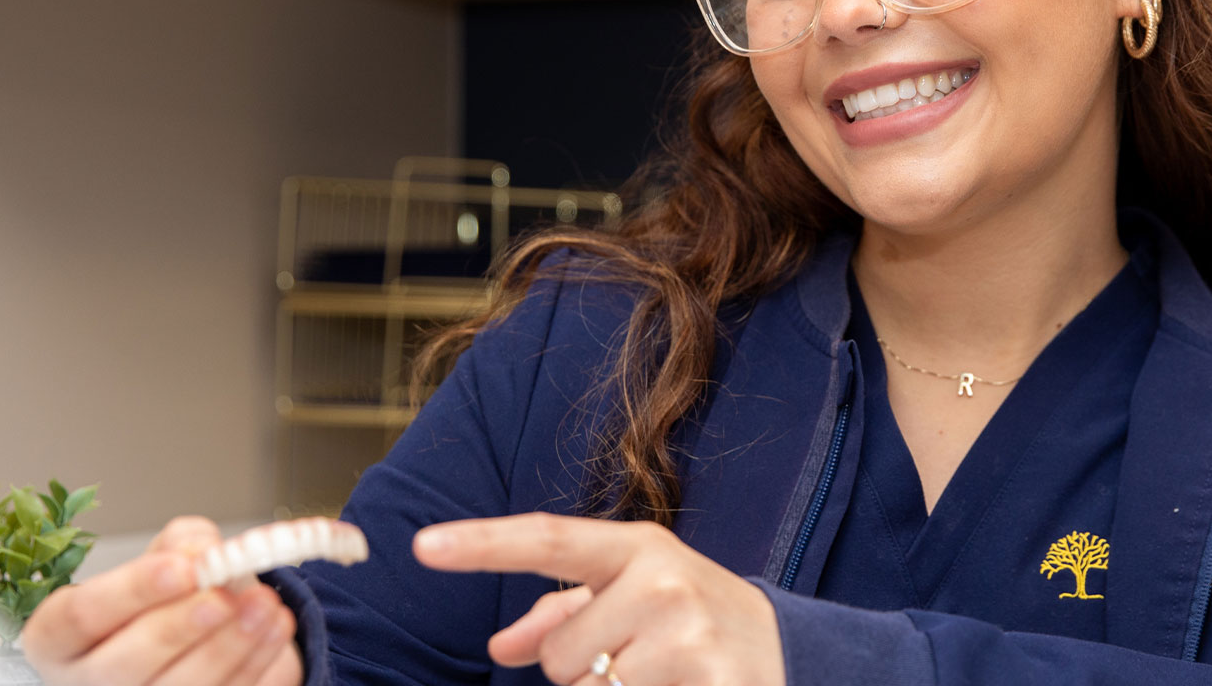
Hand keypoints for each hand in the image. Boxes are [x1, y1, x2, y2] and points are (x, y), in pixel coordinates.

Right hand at [22, 516, 303, 685]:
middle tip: (224, 597)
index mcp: (59, 636)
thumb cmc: (164, 599)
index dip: (132, 591)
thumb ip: (181, 544)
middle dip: (181, 627)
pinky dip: (252, 663)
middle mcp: (85, 682)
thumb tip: (202, 550)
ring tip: (265, 605)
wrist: (194, 638)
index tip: (182, 568)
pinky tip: (275, 629)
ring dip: (227, 647)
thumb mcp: (164, 558)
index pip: (81, 614)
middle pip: (124, 663)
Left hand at [414, 513, 784, 685]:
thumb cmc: (692, 621)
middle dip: (582, 669)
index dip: (482, 544)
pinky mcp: (703, 683)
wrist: (789, 653)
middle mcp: (662, 583)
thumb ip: (563, 612)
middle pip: (558, 655)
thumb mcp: (635, 596)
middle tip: (638, 656)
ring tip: (660, 675)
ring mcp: (684, 637)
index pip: (548, 539)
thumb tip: (501, 646)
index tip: (423, 546)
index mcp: (640, 549)